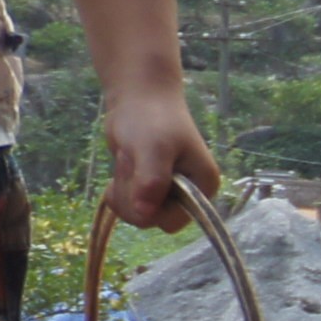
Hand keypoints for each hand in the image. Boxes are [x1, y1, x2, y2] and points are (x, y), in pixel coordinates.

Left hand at [101, 90, 218, 229]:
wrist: (138, 98)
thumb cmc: (152, 119)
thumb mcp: (153, 147)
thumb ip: (152, 180)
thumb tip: (144, 215)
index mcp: (203, 187)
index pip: (174, 222)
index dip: (151, 208)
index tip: (142, 179)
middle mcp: (188, 196)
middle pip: (150, 220)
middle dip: (132, 194)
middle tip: (133, 161)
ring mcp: (166, 193)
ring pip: (135, 213)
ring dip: (123, 188)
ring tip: (130, 158)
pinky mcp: (147, 189)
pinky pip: (127, 204)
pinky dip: (118, 188)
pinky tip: (124, 166)